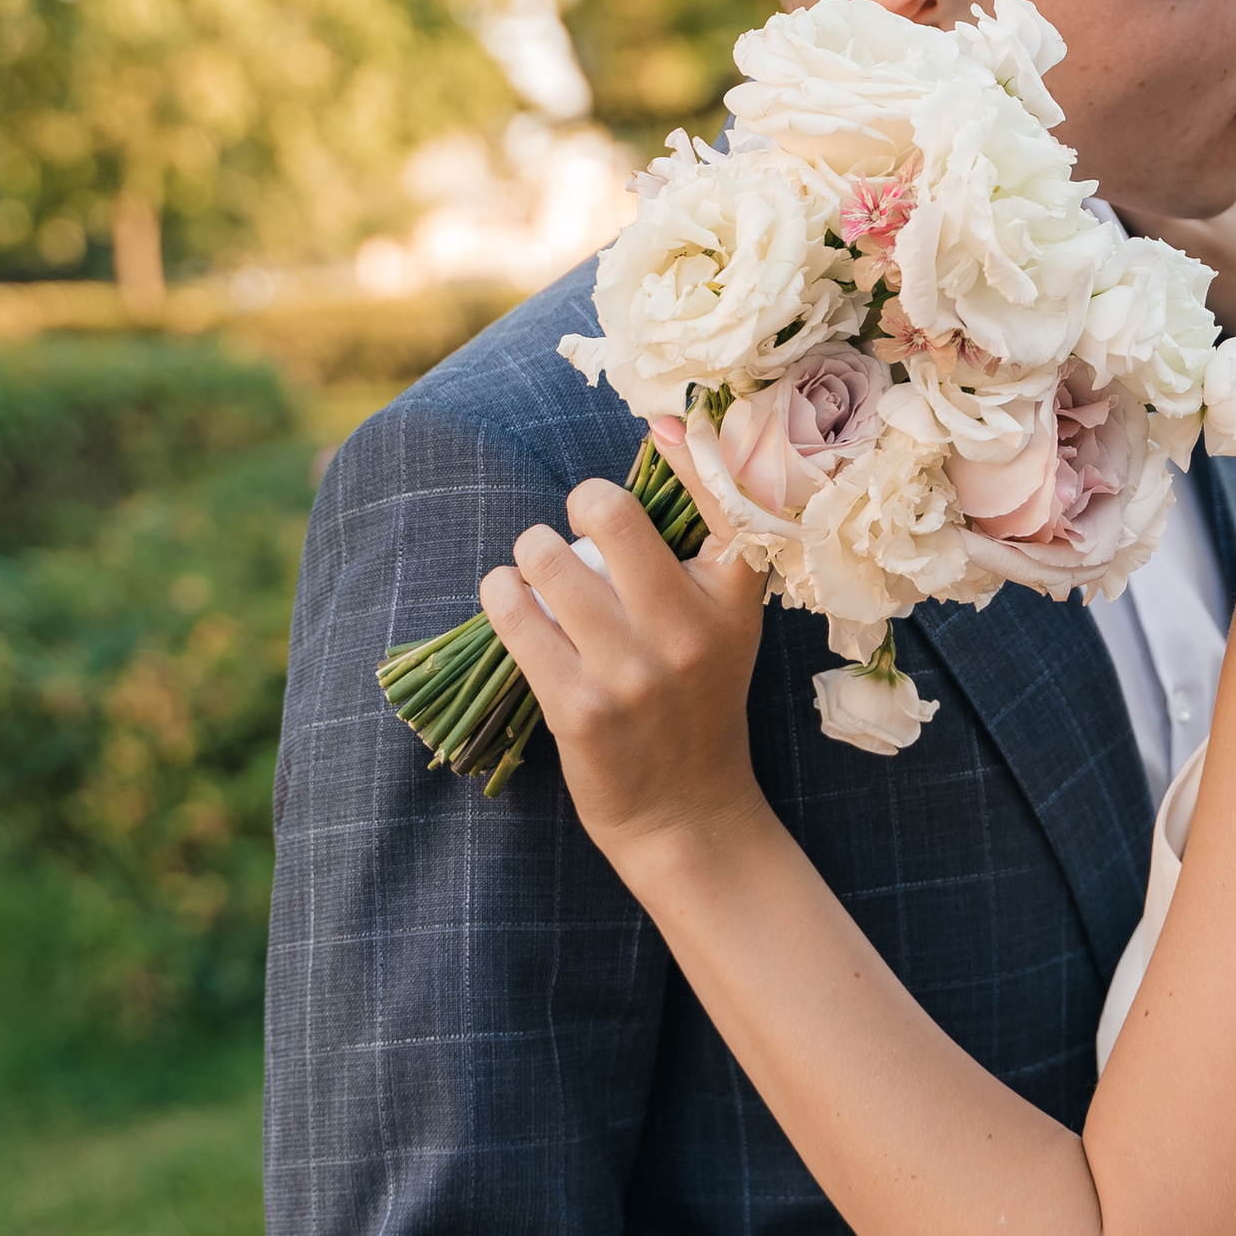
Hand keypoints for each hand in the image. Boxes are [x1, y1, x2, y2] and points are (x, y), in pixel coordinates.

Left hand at [479, 471, 770, 876]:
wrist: (686, 813)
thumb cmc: (696, 702)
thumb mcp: (725, 625)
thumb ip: (700, 553)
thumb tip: (668, 435)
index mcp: (735, 601)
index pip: (724, 500)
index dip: (689, 450)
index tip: (663, 421)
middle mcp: (690, 631)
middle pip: (613, 513)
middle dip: (583, 502)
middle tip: (579, 520)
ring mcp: (633, 673)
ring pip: (548, 559)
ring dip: (530, 551)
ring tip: (533, 564)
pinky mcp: (580, 709)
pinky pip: (517, 619)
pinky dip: (500, 596)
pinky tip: (505, 595)